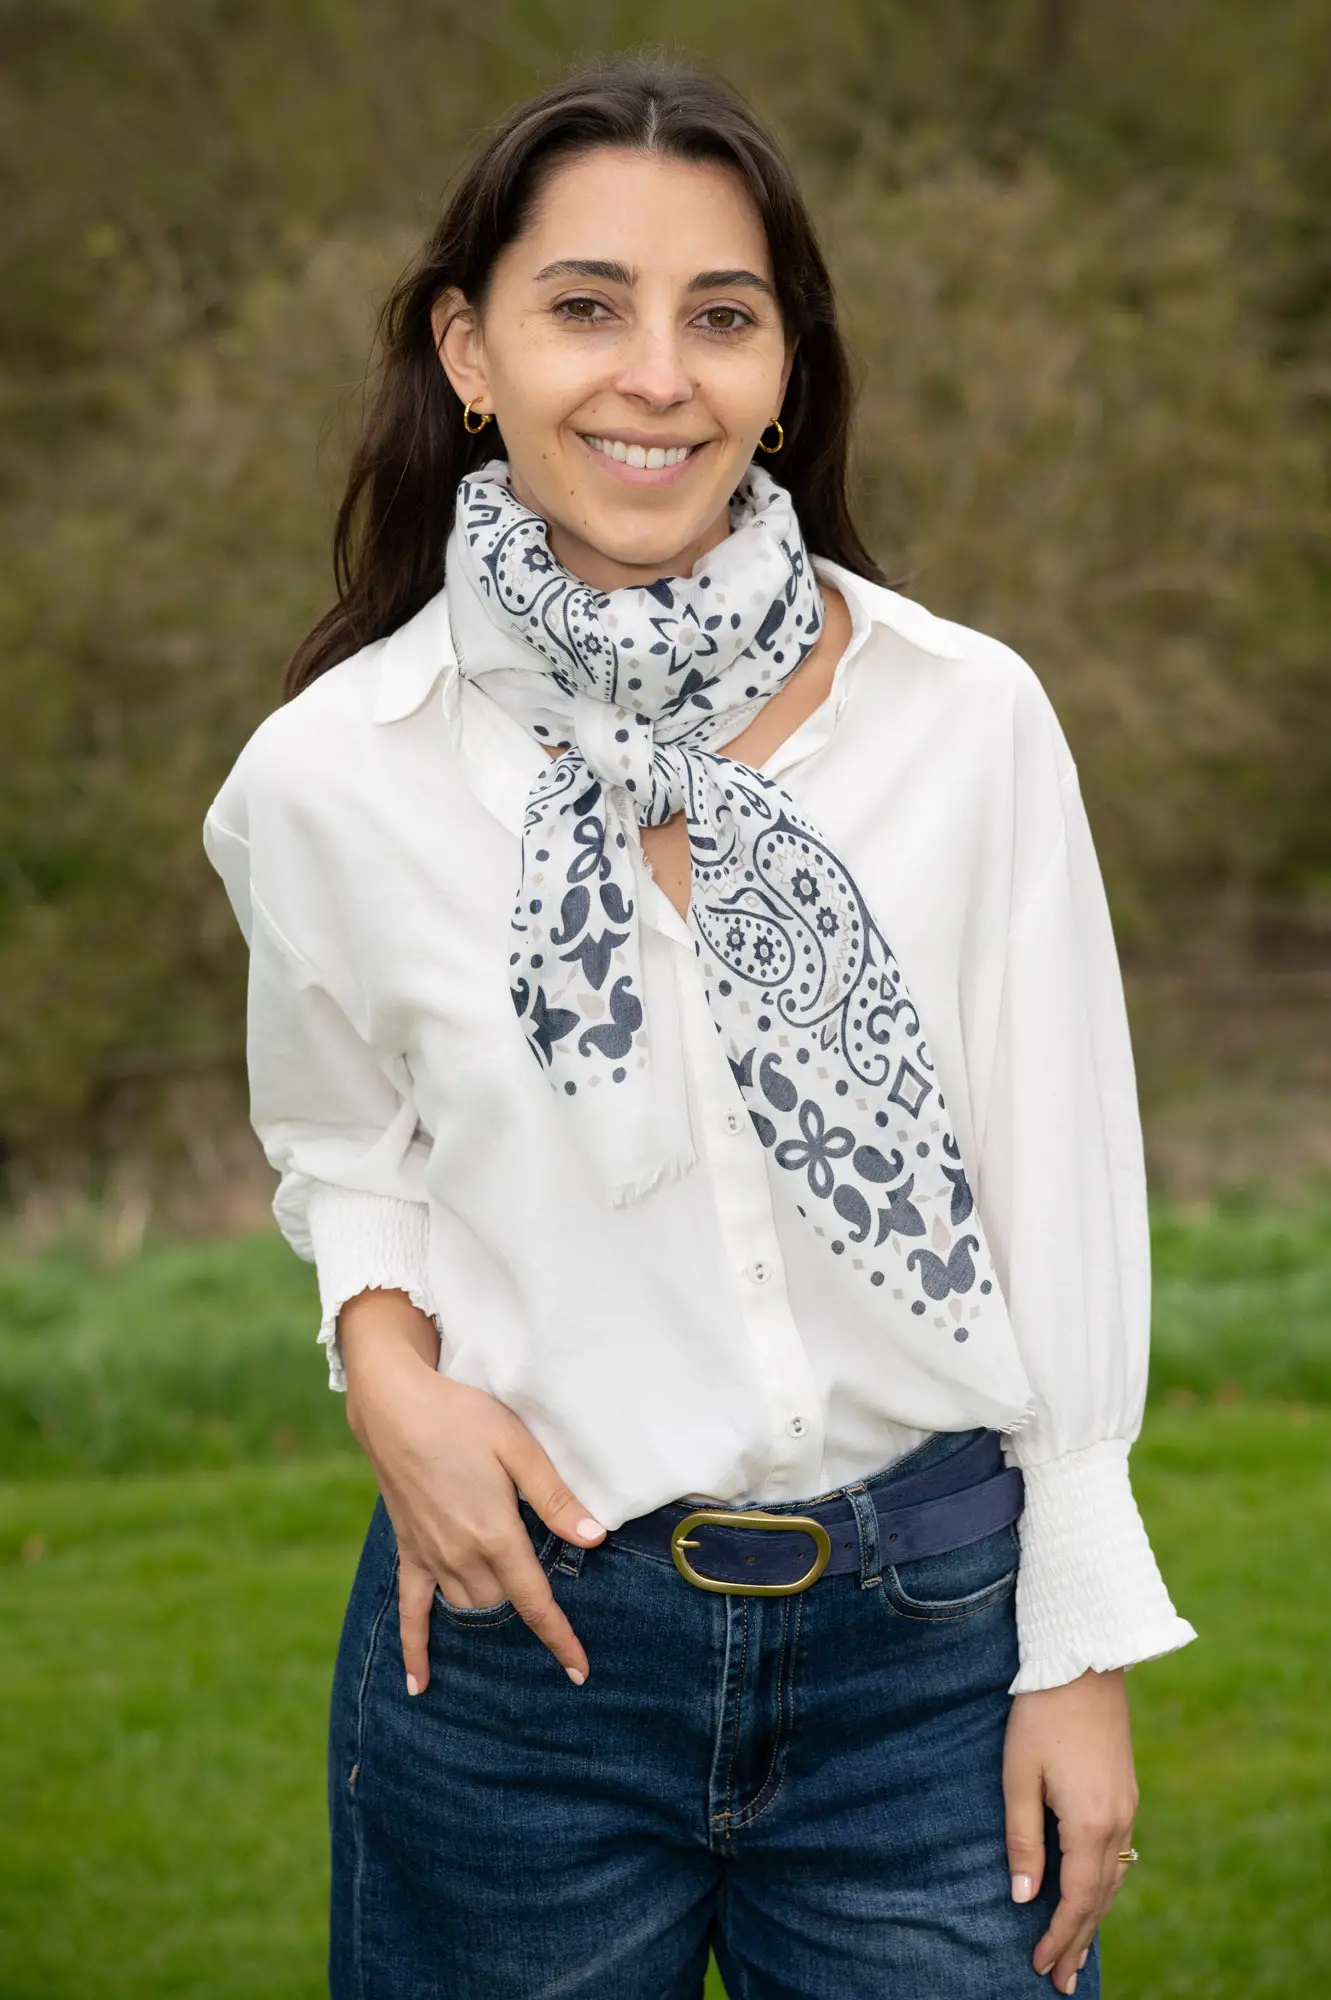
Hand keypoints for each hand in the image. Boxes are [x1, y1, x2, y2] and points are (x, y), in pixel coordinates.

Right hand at [339, 1288, 605, 1692]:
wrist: (395, 1407)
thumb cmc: (462, 1418)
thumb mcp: (519, 1449)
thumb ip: (554, 1498)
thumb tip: (593, 1538)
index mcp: (495, 1534)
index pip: (535, 1602)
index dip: (560, 1639)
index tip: (579, 1672)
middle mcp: (462, 1555)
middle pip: (504, 1606)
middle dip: (529, 1620)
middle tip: (556, 1629)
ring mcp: (431, 1556)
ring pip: (468, 1608)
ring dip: (490, 1621)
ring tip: (512, 1637)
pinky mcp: (408, 1549)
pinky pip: (410, 1610)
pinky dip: (415, 1649)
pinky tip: (419, 1684)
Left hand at [1003, 1667, 1138, 1994]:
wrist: (1084, 1661)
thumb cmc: (1040, 1714)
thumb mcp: (1018, 1775)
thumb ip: (1022, 1838)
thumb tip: (1023, 1897)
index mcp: (1090, 1824)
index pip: (1077, 1900)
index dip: (1059, 1936)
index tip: (1041, 1966)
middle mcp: (1117, 1823)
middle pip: (1100, 1899)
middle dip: (1079, 1941)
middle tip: (1063, 1982)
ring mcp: (1127, 1807)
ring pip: (1114, 1880)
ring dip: (1094, 1918)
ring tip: (1076, 1951)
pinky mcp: (1125, 1792)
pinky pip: (1119, 1856)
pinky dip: (1104, 1886)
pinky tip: (1093, 1894)